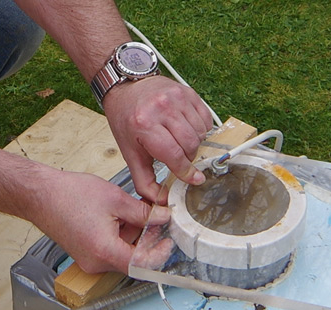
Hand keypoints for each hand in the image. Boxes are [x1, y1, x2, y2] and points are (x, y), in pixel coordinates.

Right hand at [30, 170, 172, 273]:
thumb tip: (163, 217)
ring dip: (135, 235)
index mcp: (105, 251)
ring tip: (139, 211)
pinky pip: (112, 249)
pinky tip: (123, 215)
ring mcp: (90, 260)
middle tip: (158, 219)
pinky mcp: (87, 253)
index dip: (159, 254)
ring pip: (124, 253)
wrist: (39, 195)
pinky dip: (122, 235)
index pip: (142, 265)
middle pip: (134, 260)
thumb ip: (144, 212)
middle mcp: (96, 262)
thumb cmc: (69, 195)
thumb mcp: (116, 199)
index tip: (168, 241)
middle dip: (148, 240)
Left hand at [103, 76, 213, 203]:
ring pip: (201, 133)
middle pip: (191, 144)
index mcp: (144, 125)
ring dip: (195, 143)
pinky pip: (205, 118)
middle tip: (179, 157)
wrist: (125, 88)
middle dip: (188, 157)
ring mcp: (176, 97)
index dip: (186, 171)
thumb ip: (144, 181)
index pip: (174, 155)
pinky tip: (186, 129)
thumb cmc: (126, 120)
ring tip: (180, 141)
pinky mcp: (187, 92)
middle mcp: (162, 108)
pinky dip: (200, 129)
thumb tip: (161, 201)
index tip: (195, 179)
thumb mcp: (129, 153)